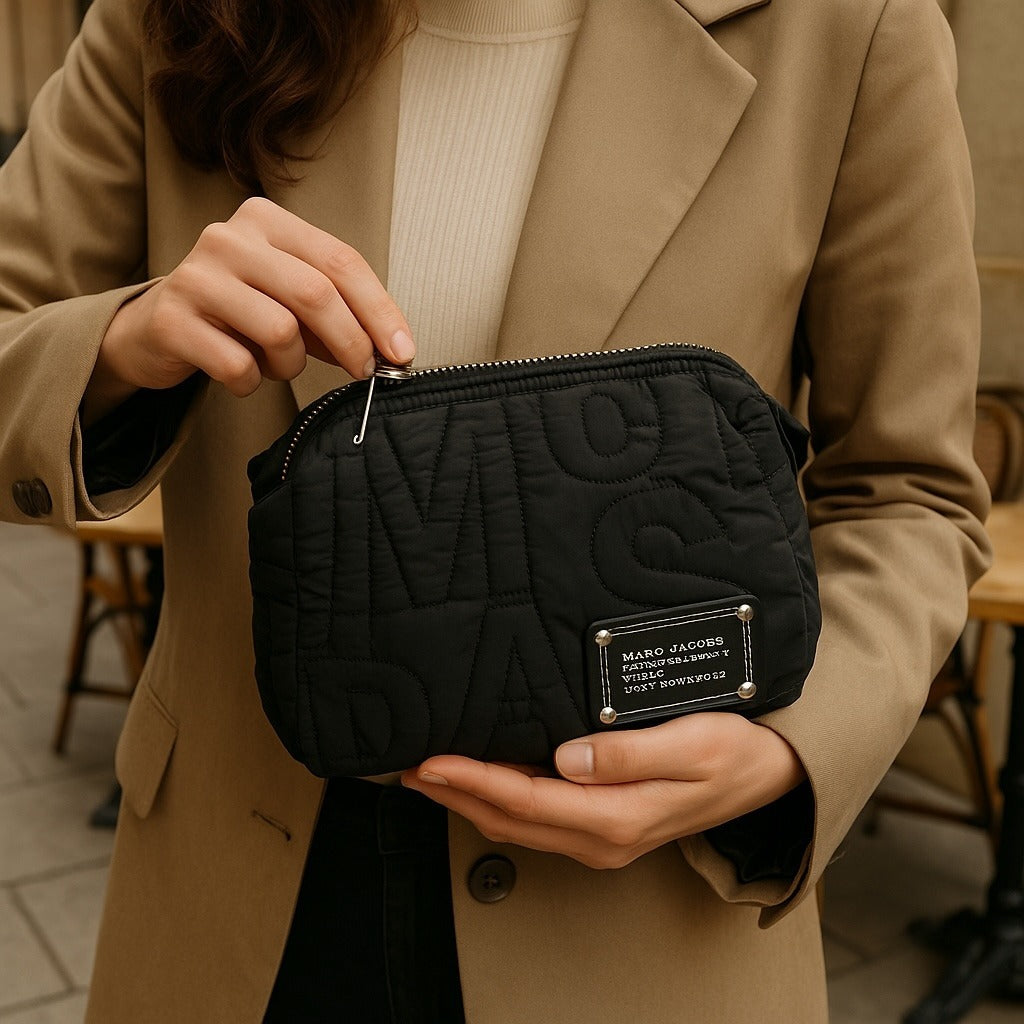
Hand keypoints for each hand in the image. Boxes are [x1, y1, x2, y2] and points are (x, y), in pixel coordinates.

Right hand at [83, 196, 413, 421]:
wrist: (156, 329)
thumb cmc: (240, 314)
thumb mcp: (290, 299)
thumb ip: (338, 311)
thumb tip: (393, 350)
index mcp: (267, 221)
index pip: (341, 261)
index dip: (380, 311)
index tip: (403, 352)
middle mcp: (228, 238)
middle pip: (315, 294)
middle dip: (352, 342)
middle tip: (363, 372)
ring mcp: (196, 276)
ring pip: (280, 332)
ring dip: (290, 364)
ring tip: (274, 363)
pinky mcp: (172, 320)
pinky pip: (239, 366)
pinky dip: (252, 382)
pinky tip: (241, 373)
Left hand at [401, 714, 805, 869]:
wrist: (767, 776)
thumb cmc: (732, 753)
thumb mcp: (691, 745)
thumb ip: (629, 754)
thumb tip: (570, 758)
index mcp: (618, 818)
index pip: (527, 801)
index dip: (473, 781)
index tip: (431, 761)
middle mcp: (602, 837)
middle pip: (510, 818)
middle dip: (454, 794)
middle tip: (406, 767)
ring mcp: (601, 837)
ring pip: (517, 823)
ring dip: (469, 799)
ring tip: (428, 775)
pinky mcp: (602, 826)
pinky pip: (536, 819)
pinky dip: (498, 802)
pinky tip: (480, 783)